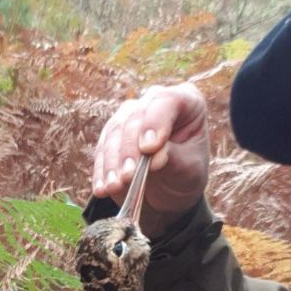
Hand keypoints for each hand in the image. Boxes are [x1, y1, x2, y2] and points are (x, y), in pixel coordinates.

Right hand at [92, 83, 208, 236]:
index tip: (149, 148)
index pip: (167, 100)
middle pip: (135, 117)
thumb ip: (173, 159)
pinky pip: (101, 149)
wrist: (169, 189)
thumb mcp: (189, 170)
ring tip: (114, 186)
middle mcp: (154, 102)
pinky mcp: (111, 134)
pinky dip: (101, 171)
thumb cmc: (186, 174)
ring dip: (112, 162)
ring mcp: (129, 115)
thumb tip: (154, 157)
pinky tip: (103, 188)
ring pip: (113, 132)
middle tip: (128, 175)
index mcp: (187, 101)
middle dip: (129, 149)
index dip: (155, 122)